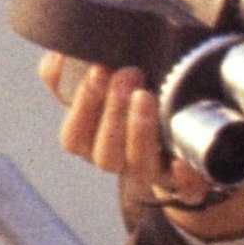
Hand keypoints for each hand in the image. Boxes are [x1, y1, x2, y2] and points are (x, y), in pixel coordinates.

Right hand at [41, 51, 243, 239]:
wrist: (182, 133)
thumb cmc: (133, 100)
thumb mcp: (104, 85)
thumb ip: (73, 73)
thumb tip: (57, 56)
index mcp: (92, 144)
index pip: (74, 137)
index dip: (83, 105)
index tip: (97, 68)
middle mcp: (119, 162)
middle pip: (105, 152)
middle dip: (112, 112)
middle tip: (127, 73)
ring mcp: (153, 174)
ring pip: (140, 166)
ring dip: (139, 131)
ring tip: (146, 96)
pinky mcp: (187, 183)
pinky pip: (186, 188)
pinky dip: (185, 176)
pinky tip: (183, 160)